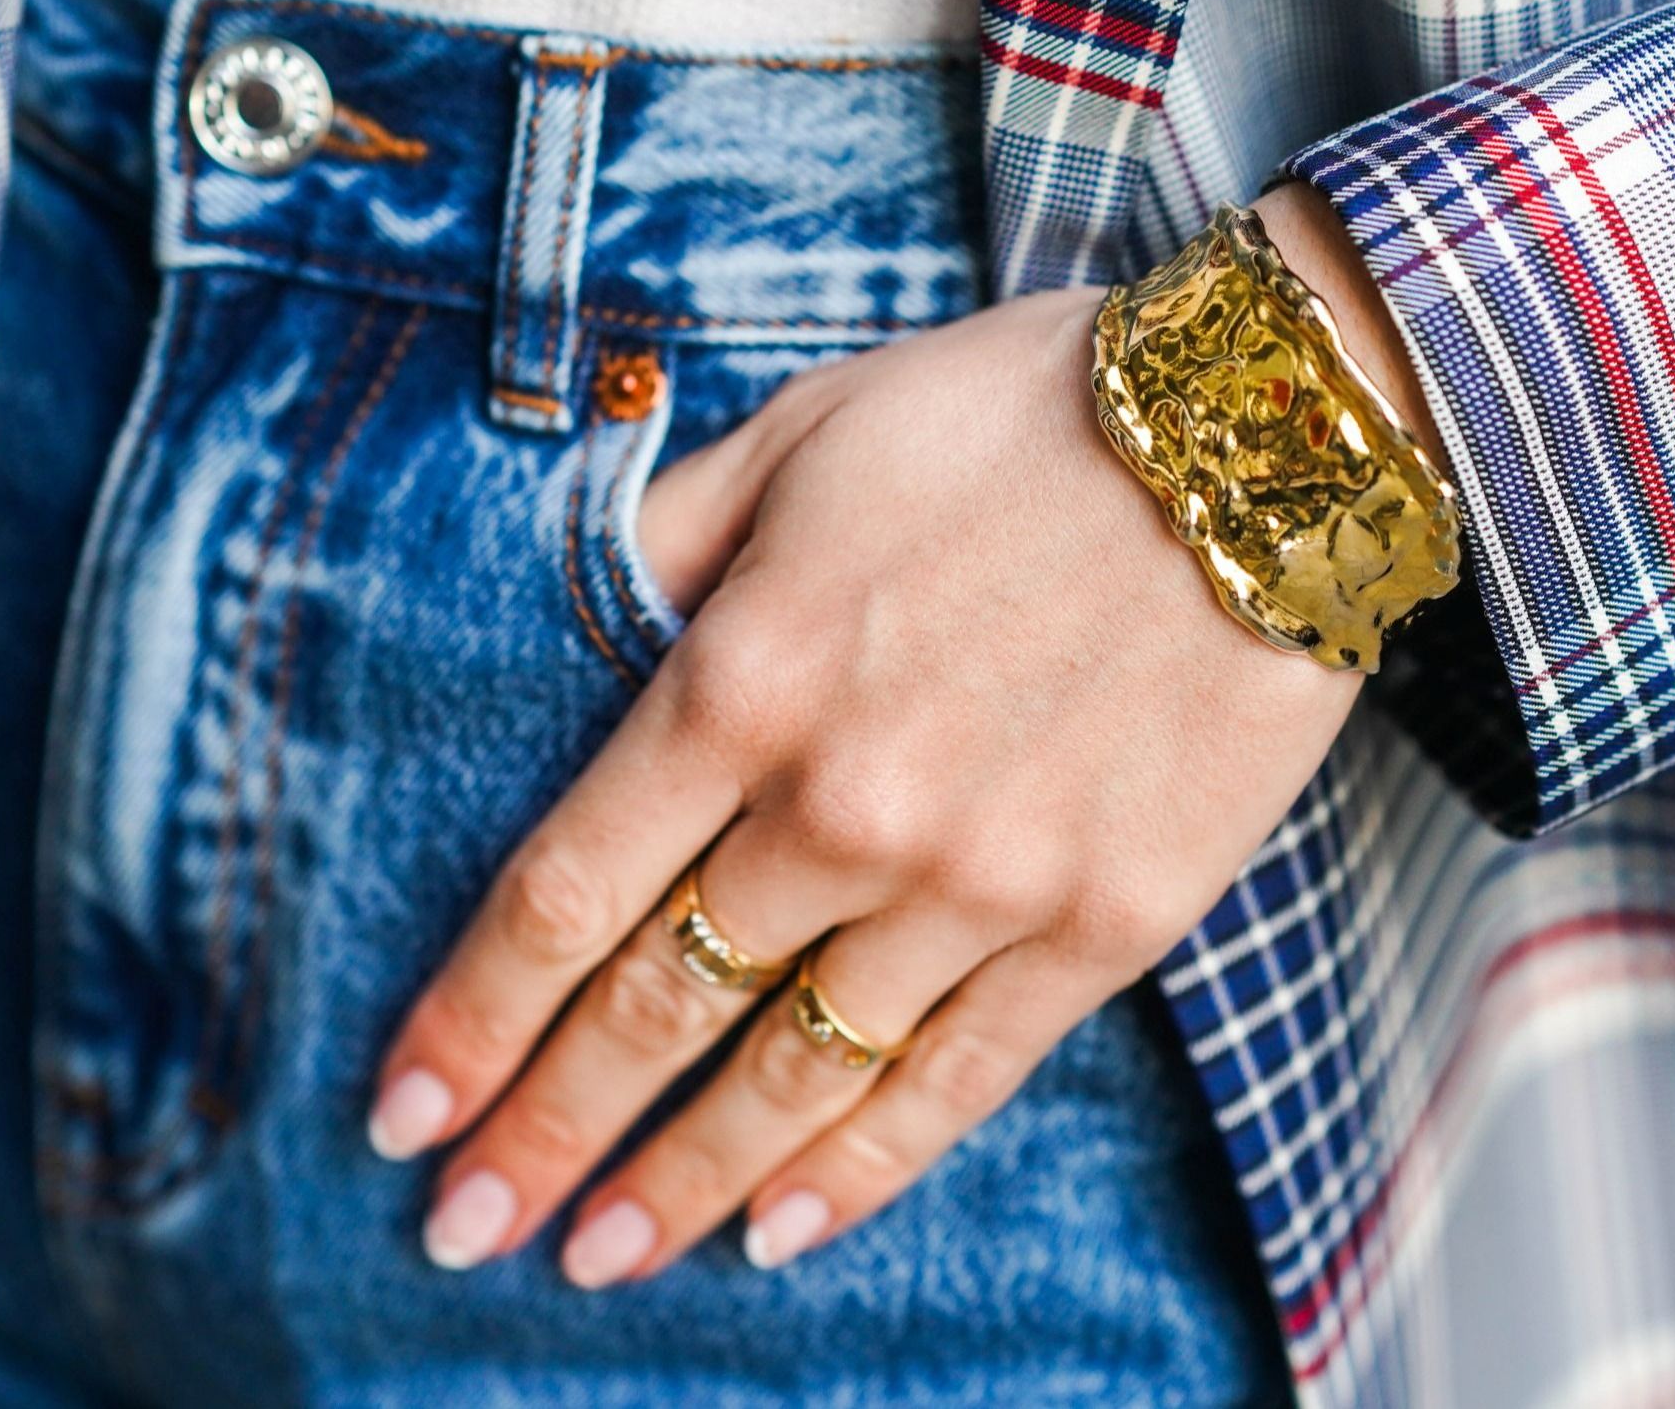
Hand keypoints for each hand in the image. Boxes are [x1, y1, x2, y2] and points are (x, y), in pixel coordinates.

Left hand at [364, 185, 1410, 1286]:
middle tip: (462, 1232)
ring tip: (600, 1258)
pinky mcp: (1104, 926)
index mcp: (747, 680)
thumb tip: (566, 618)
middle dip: (543, 1135)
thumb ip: (667, 543)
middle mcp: (846, 807)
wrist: (1273, 440)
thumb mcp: (806, 433)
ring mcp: (981, 883)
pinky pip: (957, 1080)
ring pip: (795, 1074)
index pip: (566, 895)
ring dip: (683, 1179)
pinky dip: (861, 1168)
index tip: (401, 1115)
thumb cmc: (1022, 417)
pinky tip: (784, 1234)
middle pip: (657, 1011)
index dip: (472, 1020)